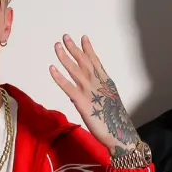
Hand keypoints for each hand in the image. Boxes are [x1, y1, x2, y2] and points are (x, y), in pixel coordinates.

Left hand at [49, 34, 141, 158]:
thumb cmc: (114, 122)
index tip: (83, 37)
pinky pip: (68, 87)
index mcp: (106, 83)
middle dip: (74, 48)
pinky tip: (52, 68)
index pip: (95, 62)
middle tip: (65, 36)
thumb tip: (83, 93)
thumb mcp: (107, 102)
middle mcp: (98, 84)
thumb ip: (96, 94)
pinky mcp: (82, 102)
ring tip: (57, 46)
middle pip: (84, 62)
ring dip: (65, 57)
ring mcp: (90, 92)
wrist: (120, 134)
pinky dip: (59, 77)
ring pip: (75, 70)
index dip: (88, 49)